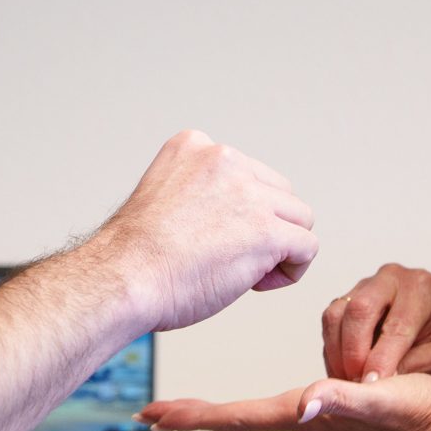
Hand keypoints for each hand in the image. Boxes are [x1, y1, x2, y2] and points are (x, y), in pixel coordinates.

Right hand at [93, 131, 318, 331]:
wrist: (124, 278)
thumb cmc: (134, 256)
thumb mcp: (163, 196)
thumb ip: (202, 193)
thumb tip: (237, 219)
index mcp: (195, 146)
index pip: (247, 174)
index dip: (239, 213)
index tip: (211, 237)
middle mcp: (224, 159)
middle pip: (278, 193)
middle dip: (264, 227)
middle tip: (229, 258)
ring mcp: (248, 193)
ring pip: (298, 218)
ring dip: (280, 247)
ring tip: (244, 272)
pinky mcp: (267, 230)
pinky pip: (307, 247)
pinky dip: (292, 270)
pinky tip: (259, 284)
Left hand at [143, 373, 430, 430]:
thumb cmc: (420, 414)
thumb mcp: (383, 398)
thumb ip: (345, 400)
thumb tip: (307, 404)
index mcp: (305, 414)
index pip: (238, 416)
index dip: (194, 414)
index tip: (156, 414)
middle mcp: (302, 418)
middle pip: (234, 419)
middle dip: (191, 416)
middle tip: (150, 414)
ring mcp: (312, 417)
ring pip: (249, 416)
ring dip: (212, 414)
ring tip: (181, 411)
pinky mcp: (326, 409)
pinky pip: (270, 410)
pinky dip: (242, 409)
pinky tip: (239, 409)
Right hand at [323, 262, 430, 379]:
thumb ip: (412, 366)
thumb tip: (378, 384)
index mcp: (423, 289)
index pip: (396, 324)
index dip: (382, 358)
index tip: (372, 386)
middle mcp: (391, 279)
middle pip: (359, 309)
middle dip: (354, 352)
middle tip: (357, 385)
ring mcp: (365, 286)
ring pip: (336, 314)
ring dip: (337, 353)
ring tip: (348, 383)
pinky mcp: (346, 299)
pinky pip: (330, 323)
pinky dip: (332, 352)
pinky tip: (342, 373)